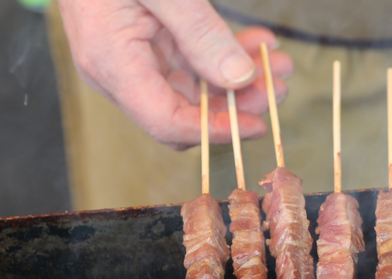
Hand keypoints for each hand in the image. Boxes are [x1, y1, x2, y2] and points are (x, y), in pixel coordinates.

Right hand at [59, 0, 293, 148]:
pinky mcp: (145, 44)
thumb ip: (201, 34)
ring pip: (195, 89)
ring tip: (278, 62)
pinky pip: (190, 63)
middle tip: (278, 83)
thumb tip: (239, 78)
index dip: (217, 130)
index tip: (259, 123)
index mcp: (113, 64)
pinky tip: (256, 43)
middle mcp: (118, 72)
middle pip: (186, 111)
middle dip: (237, 103)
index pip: (168, 122)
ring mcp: (131, 60)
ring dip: (239, 80)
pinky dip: (224, 56)